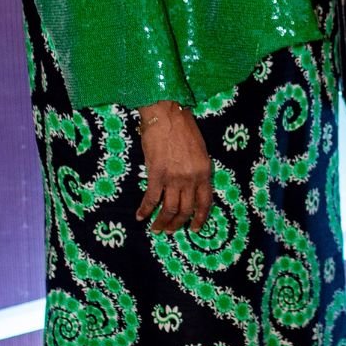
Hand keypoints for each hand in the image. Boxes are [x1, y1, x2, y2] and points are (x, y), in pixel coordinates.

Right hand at [135, 102, 213, 233]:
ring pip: (169, 209)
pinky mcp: (156, 175)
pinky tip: (140, 216)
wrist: (167, 115)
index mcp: (204, 172)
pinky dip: (145, 210)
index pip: (205, 202)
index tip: (195, 228)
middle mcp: (191, 178)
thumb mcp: (200, 150)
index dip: (200, 218)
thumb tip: (191, 185)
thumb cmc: (184, 128)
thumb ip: (197, 169)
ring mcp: (173, 178)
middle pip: (185, 209)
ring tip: (156, 229)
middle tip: (170, 231)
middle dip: (177, 224)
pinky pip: (151, 199)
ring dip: (162, 222)